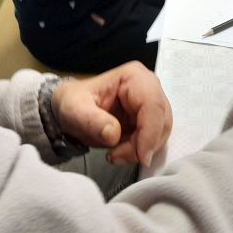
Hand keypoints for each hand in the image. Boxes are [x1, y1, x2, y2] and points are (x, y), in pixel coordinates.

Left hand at [51, 62, 172, 166]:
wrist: (71, 111)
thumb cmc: (72, 103)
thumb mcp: (74, 110)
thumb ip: (91, 121)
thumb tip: (113, 133)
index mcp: (134, 77)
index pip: (153, 104)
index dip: (150, 132)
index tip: (140, 155)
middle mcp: (148, 87)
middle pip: (161, 120)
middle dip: (144, 144)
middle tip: (118, 156)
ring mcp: (150, 104)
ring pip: (161, 132)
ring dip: (142, 149)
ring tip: (116, 153)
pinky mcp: (148, 120)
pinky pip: (154, 139)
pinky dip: (140, 151)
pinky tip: (120, 151)